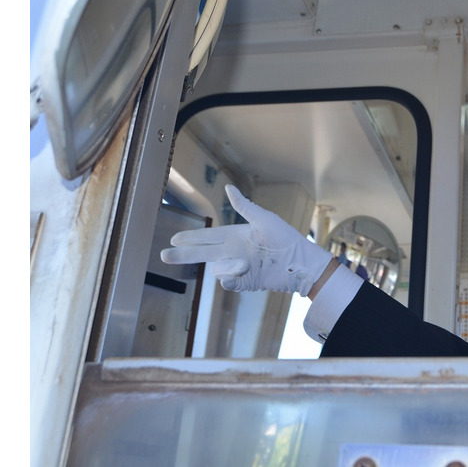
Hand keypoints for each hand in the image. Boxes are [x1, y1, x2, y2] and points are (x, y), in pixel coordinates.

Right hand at [160, 185, 332, 295]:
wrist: (300, 262)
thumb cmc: (285, 238)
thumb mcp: (263, 219)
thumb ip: (244, 206)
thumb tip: (228, 188)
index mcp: (236, 236)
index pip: (208, 237)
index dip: (192, 238)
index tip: (174, 239)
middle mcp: (233, 252)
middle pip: (202, 254)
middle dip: (184, 255)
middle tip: (164, 256)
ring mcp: (238, 268)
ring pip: (217, 268)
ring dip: (227, 266)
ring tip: (245, 263)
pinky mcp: (245, 282)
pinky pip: (228, 282)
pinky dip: (230, 278)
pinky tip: (240, 271)